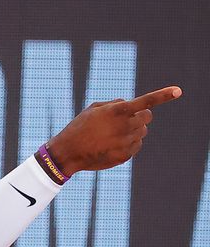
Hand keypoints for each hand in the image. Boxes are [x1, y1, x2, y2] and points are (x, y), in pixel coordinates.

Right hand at [47, 86, 181, 174]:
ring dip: (132, 130)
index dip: (163, 95)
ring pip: (142, 132)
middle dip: (141, 116)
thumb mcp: (93, 109)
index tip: (178, 91)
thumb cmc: (79, 127)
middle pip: (147, 118)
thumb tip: (131, 105)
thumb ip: (115, 104)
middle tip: (127, 118)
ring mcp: (126, 142)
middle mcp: (125, 126)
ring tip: (111, 134)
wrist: (68, 152)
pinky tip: (111, 144)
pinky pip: (136, 146)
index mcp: (117, 112)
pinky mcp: (125, 155)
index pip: (145, 101)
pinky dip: (128, 143)